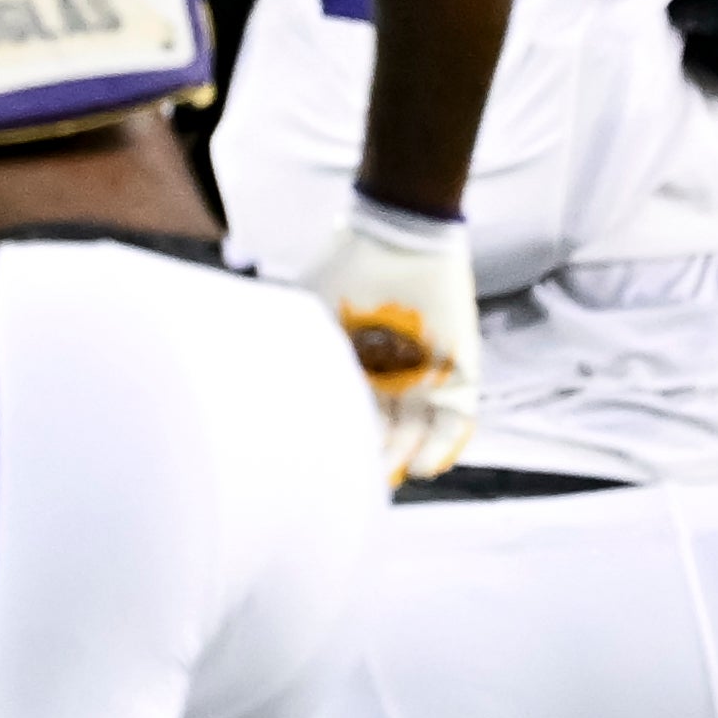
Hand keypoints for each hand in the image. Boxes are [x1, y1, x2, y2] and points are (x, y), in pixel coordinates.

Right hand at [306, 196, 480, 480]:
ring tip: (392, 478)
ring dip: (405, 460)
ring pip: (417, 434)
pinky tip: (428, 467)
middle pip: (381, 434)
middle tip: (353, 483)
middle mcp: (388, 380)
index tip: (317, 470)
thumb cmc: (346, 270)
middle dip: (370, 461)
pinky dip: (445, 446)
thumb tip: (258, 402)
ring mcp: (425, 378)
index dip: (334, 447)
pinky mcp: (460, 373)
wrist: (400, 234)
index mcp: (351, 370)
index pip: (343, 420)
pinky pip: (457, 420)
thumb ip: (290, 357)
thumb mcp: (306, 316)